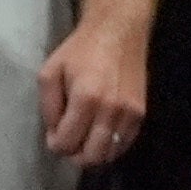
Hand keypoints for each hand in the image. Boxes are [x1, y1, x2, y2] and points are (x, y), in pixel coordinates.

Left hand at [35, 5, 149, 168]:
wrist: (118, 33)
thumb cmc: (79, 51)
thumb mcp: (49, 74)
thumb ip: (49, 108)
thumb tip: (55, 134)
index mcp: (86, 99)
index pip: (67, 143)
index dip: (55, 144)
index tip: (53, 134)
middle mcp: (111, 110)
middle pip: (91, 157)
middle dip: (74, 154)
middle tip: (67, 140)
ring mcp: (130, 113)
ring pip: (109, 155)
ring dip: (92, 153)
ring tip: (83, 137)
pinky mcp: (141, 113)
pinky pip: (124, 144)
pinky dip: (109, 147)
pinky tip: (99, 134)